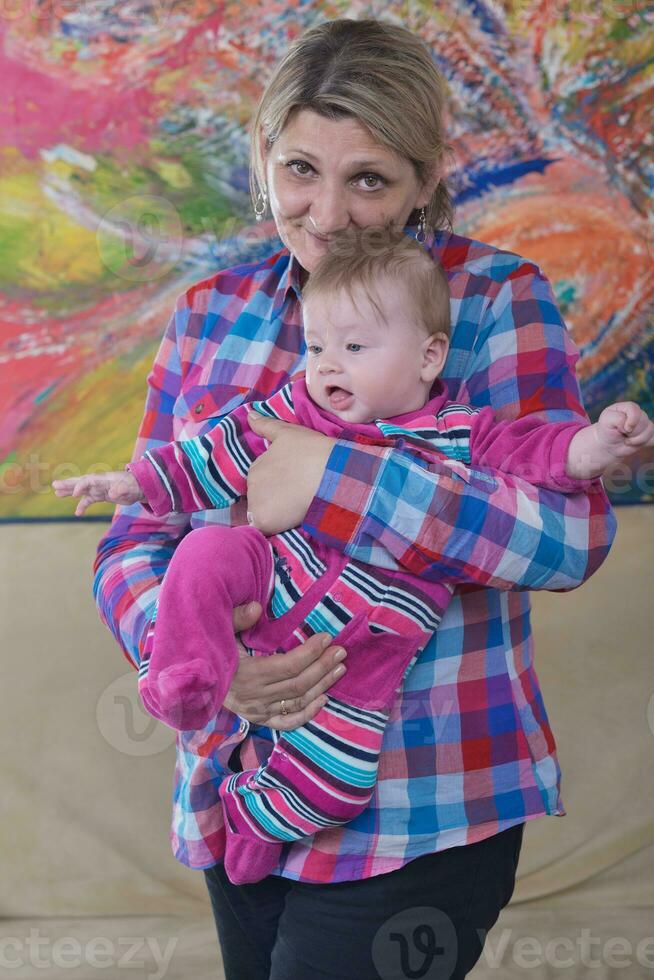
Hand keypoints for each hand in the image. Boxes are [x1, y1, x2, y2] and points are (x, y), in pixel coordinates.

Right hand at [52, 471, 143, 515]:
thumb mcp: (129, 488)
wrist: (140, 487)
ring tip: (57, 493)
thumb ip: (120, 490)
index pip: (89, 481)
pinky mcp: (102, 495)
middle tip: (54, 485)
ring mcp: (100, 489)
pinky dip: (82, 505)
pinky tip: (77, 513)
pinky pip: (89, 500)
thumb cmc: (134, 485)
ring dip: (69, 491)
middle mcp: (99, 483)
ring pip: (82, 490)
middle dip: (68, 484)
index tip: (75, 495)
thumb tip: (112, 493)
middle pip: (80, 482)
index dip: (81, 487)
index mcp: (104, 479)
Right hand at [223, 601, 346, 730]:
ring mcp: (258, 711)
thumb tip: (257, 607)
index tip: (326, 637)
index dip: (310, 652)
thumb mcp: (219, 632)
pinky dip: (307, 713)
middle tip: (341, 651)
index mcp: (247, 674)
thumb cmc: (211, 652)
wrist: (193, 684)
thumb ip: (237, 619)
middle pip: (298, 683)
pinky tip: (323, 699)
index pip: (287, 666)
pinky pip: (287, 722)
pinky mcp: (260, 720)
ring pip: (297, 701)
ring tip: (340, 668)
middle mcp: (255, 697)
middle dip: (323, 666)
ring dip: (322, 685)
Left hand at [245, 412, 336, 534]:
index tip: (293, 485)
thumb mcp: (288, 433)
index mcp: (255, 466)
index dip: (277, 484)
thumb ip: (266, 425)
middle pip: (260, 498)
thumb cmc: (312, 451)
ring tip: (296, 510)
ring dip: (274, 514)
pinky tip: (288, 523)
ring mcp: (255, 504)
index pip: (261, 481)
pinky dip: (273, 527)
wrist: (329, 473)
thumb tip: (249, 414)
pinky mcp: (263, 521)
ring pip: (262, 514)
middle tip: (296, 497)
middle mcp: (251, 485)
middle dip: (273, 499)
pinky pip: (263, 529)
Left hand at [597, 401, 653, 456]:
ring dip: (636, 440)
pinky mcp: (649, 434)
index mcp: (627, 407)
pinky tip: (635, 443)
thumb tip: (630, 426)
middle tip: (622, 434)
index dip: (631, 421)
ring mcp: (645, 424)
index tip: (622, 429)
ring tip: (627, 440)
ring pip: (649, 431)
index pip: (634, 410)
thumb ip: (618, 419)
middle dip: (631, 432)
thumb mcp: (606, 421)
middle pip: (643, 421)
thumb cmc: (607, 430)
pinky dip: (645, 443)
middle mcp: (638, 413)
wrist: (609, 444)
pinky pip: (653, 438)